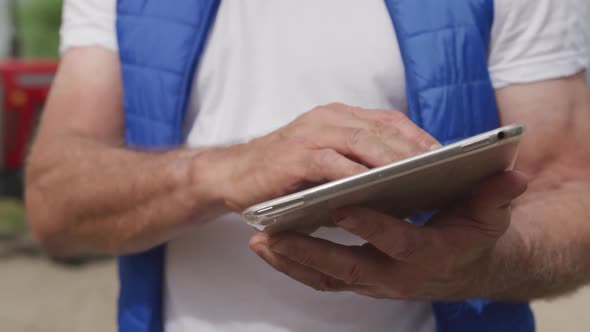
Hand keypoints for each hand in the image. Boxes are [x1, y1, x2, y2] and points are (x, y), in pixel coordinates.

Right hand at [205, 103, 438, 211]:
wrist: (232, 175)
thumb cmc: (285, 175)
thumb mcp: (325, 162)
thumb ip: (355, 164)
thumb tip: (400, 186)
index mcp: (337, 118)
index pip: (387, 121)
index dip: (417, 136)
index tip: (444, 155)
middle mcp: (326, 119)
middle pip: (381, 129)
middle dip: (414, 149)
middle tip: (443, 168)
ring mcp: (310, 135)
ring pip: (361, 142)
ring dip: (393, 159)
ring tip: (420, 177)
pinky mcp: (295, 157)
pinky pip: (332, 163)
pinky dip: (356, 174)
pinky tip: (376, 188)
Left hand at [249, 171, 527, 300]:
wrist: (464, 267)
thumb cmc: (472, 234)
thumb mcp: (488, 214)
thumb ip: (495, 196)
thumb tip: (513, 176)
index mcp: (428, 254)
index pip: (398, 241)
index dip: (373, 226)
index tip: (343, 206)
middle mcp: (397, 275)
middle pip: (349, 267)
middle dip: (311, 251)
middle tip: (275, 233)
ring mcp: (374, 280)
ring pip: (328, 277)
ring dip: (292, 261)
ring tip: (260, 241)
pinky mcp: (359, 280)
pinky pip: (322, 279)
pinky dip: (294, 267)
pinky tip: (270, 248)